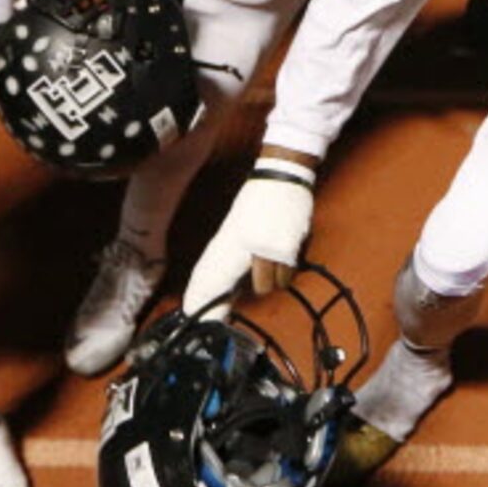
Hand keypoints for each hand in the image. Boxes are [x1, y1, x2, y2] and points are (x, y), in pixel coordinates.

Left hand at [184, 163, 317, 306]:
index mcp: (232, 240)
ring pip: (280, 283)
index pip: (215, 275)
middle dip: (262, 283)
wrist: (282, 175)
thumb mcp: (236, 224)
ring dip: (279, 274)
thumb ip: (236, 252)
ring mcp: (275, 247)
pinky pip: (293, 269)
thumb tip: (233, 282)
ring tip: (276, 251)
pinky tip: (286, 243)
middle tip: (261, 268)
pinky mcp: (294, 245)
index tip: (194, 312)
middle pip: (260, 288)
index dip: (205, 296)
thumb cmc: (258, 199)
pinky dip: (291, 263)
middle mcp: (252, 247)